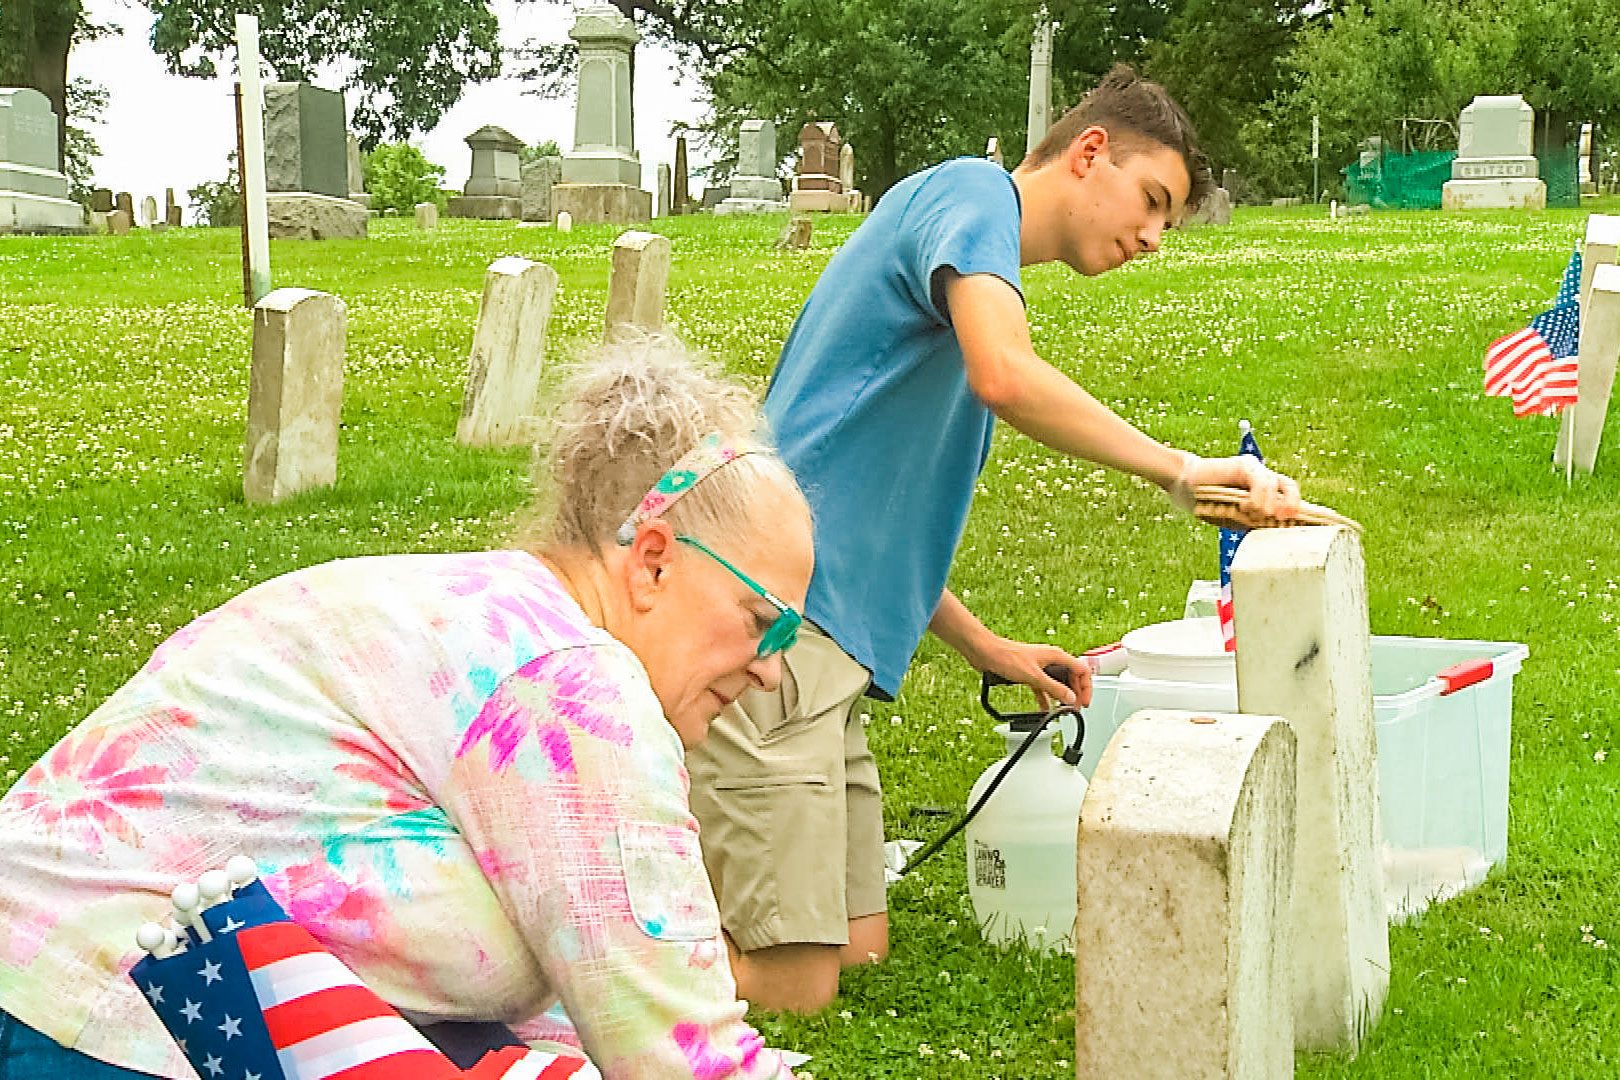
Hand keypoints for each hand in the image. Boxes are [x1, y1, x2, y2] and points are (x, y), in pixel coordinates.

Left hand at [972, 637, 1093, 710]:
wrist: (986, 652)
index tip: (1083, 702)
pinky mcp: (1029, 673)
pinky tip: (1045, 708)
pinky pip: (1043, 687)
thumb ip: (1054, 688)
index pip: (1081, 670)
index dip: (1086, 687)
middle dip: (1075, 693)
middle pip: (1071, 677)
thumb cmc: (1007, 656)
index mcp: (1056, 656)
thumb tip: (1070, 698)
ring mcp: (1040, 666)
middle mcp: (1050, 660)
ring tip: (1063, 710)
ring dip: (1061, 697)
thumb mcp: (1034, 676)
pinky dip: (1046, 698)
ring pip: (1057, 683)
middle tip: (1074, 708)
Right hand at [1169, 452, 1300, 521]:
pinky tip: (1249, 506)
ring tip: (1255, 515)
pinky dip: (1260, 495)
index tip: (1324, 526)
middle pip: (1292, 490)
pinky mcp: (1245, 465)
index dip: (1308, 512)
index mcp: (1265, 496)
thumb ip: (1254, 523)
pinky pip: (1262, 479)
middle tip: (1290, 521)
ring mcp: (1256, 471)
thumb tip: (1275, 533)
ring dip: (1270, 505)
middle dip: (1296, 507)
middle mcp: (1265, 481)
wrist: (1183, 485)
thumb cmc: (1208, 503)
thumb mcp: (1234, 519)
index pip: (1291, 502)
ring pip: (1279, 485)